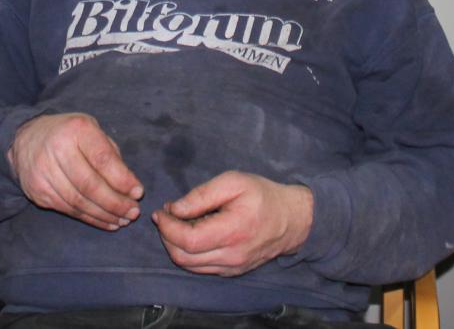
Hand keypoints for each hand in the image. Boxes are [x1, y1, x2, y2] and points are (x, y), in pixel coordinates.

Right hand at [7, 113, 143, 229]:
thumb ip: (112, 156)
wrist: (25, 140)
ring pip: (79, 202)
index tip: (138, 193)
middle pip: (90, 185)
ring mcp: (44, 173)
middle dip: (116, 203)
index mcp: (76, 130)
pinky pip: (69, 210)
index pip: (102, 159)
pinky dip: (90, 219)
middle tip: (133, 213)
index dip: (122, 179)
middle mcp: (57, 150)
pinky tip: (106, 221)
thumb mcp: (92, 132)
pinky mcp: (38, 192)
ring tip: (123, 220)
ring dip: (105, 215)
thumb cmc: (69, 135)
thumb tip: (131, 189)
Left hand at [152, 171, 312, 276]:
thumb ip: (201, 195)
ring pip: (190, 266)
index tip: (162, 211)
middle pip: (184, 257)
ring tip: (178, 223)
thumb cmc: (263, 195)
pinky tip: (193, 234)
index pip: (188, 240)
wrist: (292, 219)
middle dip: (166, 237)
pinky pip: (202, 268)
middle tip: (166, 216)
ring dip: (175, 246)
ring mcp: (232, 267)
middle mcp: (232, 256)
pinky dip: (189, 253)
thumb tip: (174, 209)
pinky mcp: (232, 271)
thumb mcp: (233, 182)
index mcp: (233, 231)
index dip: (168, 227)